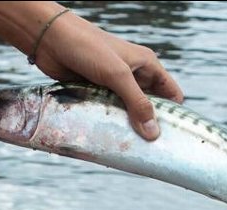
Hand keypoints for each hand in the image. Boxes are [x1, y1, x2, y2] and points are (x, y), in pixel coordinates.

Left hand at [0, 1, 184, 140]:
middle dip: (150, 126)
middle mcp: (133, 76)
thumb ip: (137, 103)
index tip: (174, 139)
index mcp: (146, 65)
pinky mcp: (95, 93)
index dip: (175, 114)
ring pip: (127, 112)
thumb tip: (154, 133)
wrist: (51, 41)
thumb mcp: (117, 75)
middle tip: (150, 151)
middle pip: (149, 106)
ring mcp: (113, 86)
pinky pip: (108, 114)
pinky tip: (109, 141)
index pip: (170, 92)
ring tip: (130, 151)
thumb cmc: (88, 49)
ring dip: (128, 128)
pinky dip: (109, 125)